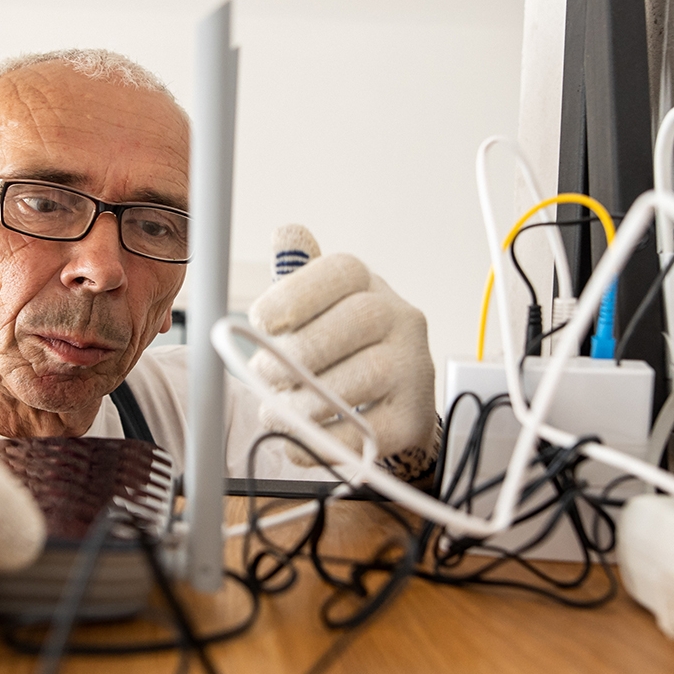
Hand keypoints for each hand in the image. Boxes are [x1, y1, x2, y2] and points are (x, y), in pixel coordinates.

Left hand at [247, 225, 436, 475]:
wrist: (391, 398)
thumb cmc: (340, 345)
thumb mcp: (317, 307)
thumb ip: (295, 279)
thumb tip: (286, 233)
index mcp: (368, 284)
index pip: (340, 272)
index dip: (295, 294)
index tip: (259, 321)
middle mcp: (401, 317)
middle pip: (352, 324)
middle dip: (294, 354)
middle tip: (261, 375)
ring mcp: (413, 367)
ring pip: (357, 382)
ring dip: (301, 402)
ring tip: (275, 409)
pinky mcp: (412, 417)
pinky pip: (364, 433)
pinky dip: (320, 441)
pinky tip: (297, 438)